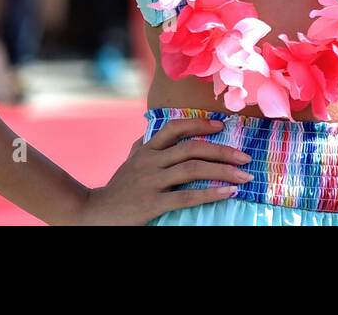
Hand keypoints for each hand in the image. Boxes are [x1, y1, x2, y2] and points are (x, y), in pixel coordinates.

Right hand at [67, 117, 253, 225]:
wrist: (92, 213)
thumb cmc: (117, 188)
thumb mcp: (129, 162)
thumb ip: (143, 146)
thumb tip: (152, 132)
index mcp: (146, 149)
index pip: (175, 128)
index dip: (200, 124)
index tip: (222, 125)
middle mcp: (150, 161)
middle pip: (192, 148)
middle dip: (223, 151)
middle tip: (245, 157)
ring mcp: (151, 181)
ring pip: (192, 170)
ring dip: (223, 171)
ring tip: (244, 177)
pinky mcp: (152, 203)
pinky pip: (186, 197)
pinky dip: (209, 193)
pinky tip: (227, 193)